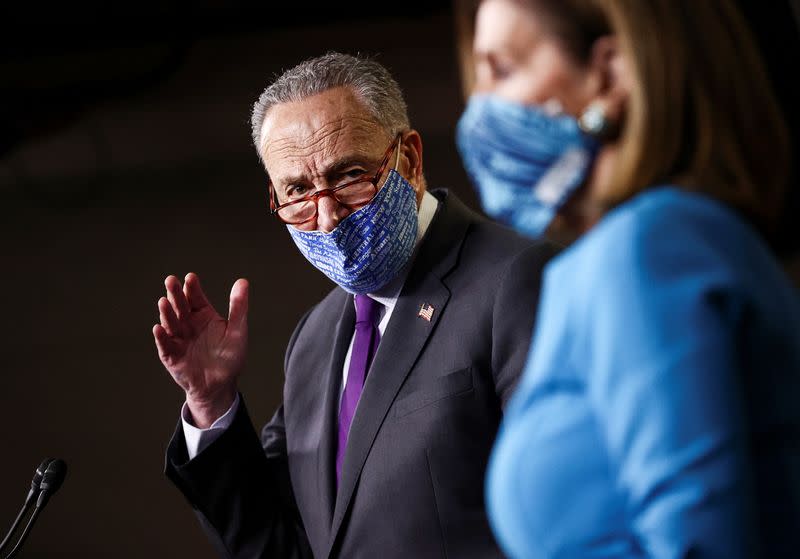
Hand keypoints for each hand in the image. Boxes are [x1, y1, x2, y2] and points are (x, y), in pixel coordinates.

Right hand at [153, 273, 248, 427]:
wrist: (221, 385)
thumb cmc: (230, 357)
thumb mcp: (238, 330)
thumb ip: (238, 307)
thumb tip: (243, 281)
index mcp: (204, 315)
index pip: (196, 298)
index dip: (192, 288)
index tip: (191, 277)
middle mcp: (189, 324)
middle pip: (181, 306)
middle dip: (175, 294)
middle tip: (171, 280)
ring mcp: (178, 339)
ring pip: (171, 323)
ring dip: (167, 313)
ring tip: (164, 301)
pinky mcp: (171, 356)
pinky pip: (165, 345)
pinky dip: (162, 337)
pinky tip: (159, 328)